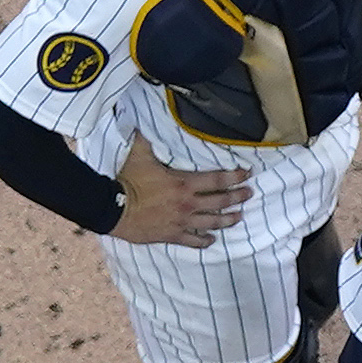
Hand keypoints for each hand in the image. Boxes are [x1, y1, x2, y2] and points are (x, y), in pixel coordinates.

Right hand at [113, 144, 247, 246]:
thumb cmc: (127, 180)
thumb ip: (147, 138)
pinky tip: (212, 239)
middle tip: (249, 193)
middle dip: (238, 197)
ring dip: (227, 219)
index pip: (217, 179)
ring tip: (238, 216)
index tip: (247, 174)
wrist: (111, 208)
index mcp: (184, 183)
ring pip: (212, 223)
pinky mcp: (171, 236)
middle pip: (221, 201)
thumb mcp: (139, 154)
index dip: (235, 176)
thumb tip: (143, 121)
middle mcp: (187, 204)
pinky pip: (193, 241)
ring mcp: (181, 222)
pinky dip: (204, 240)